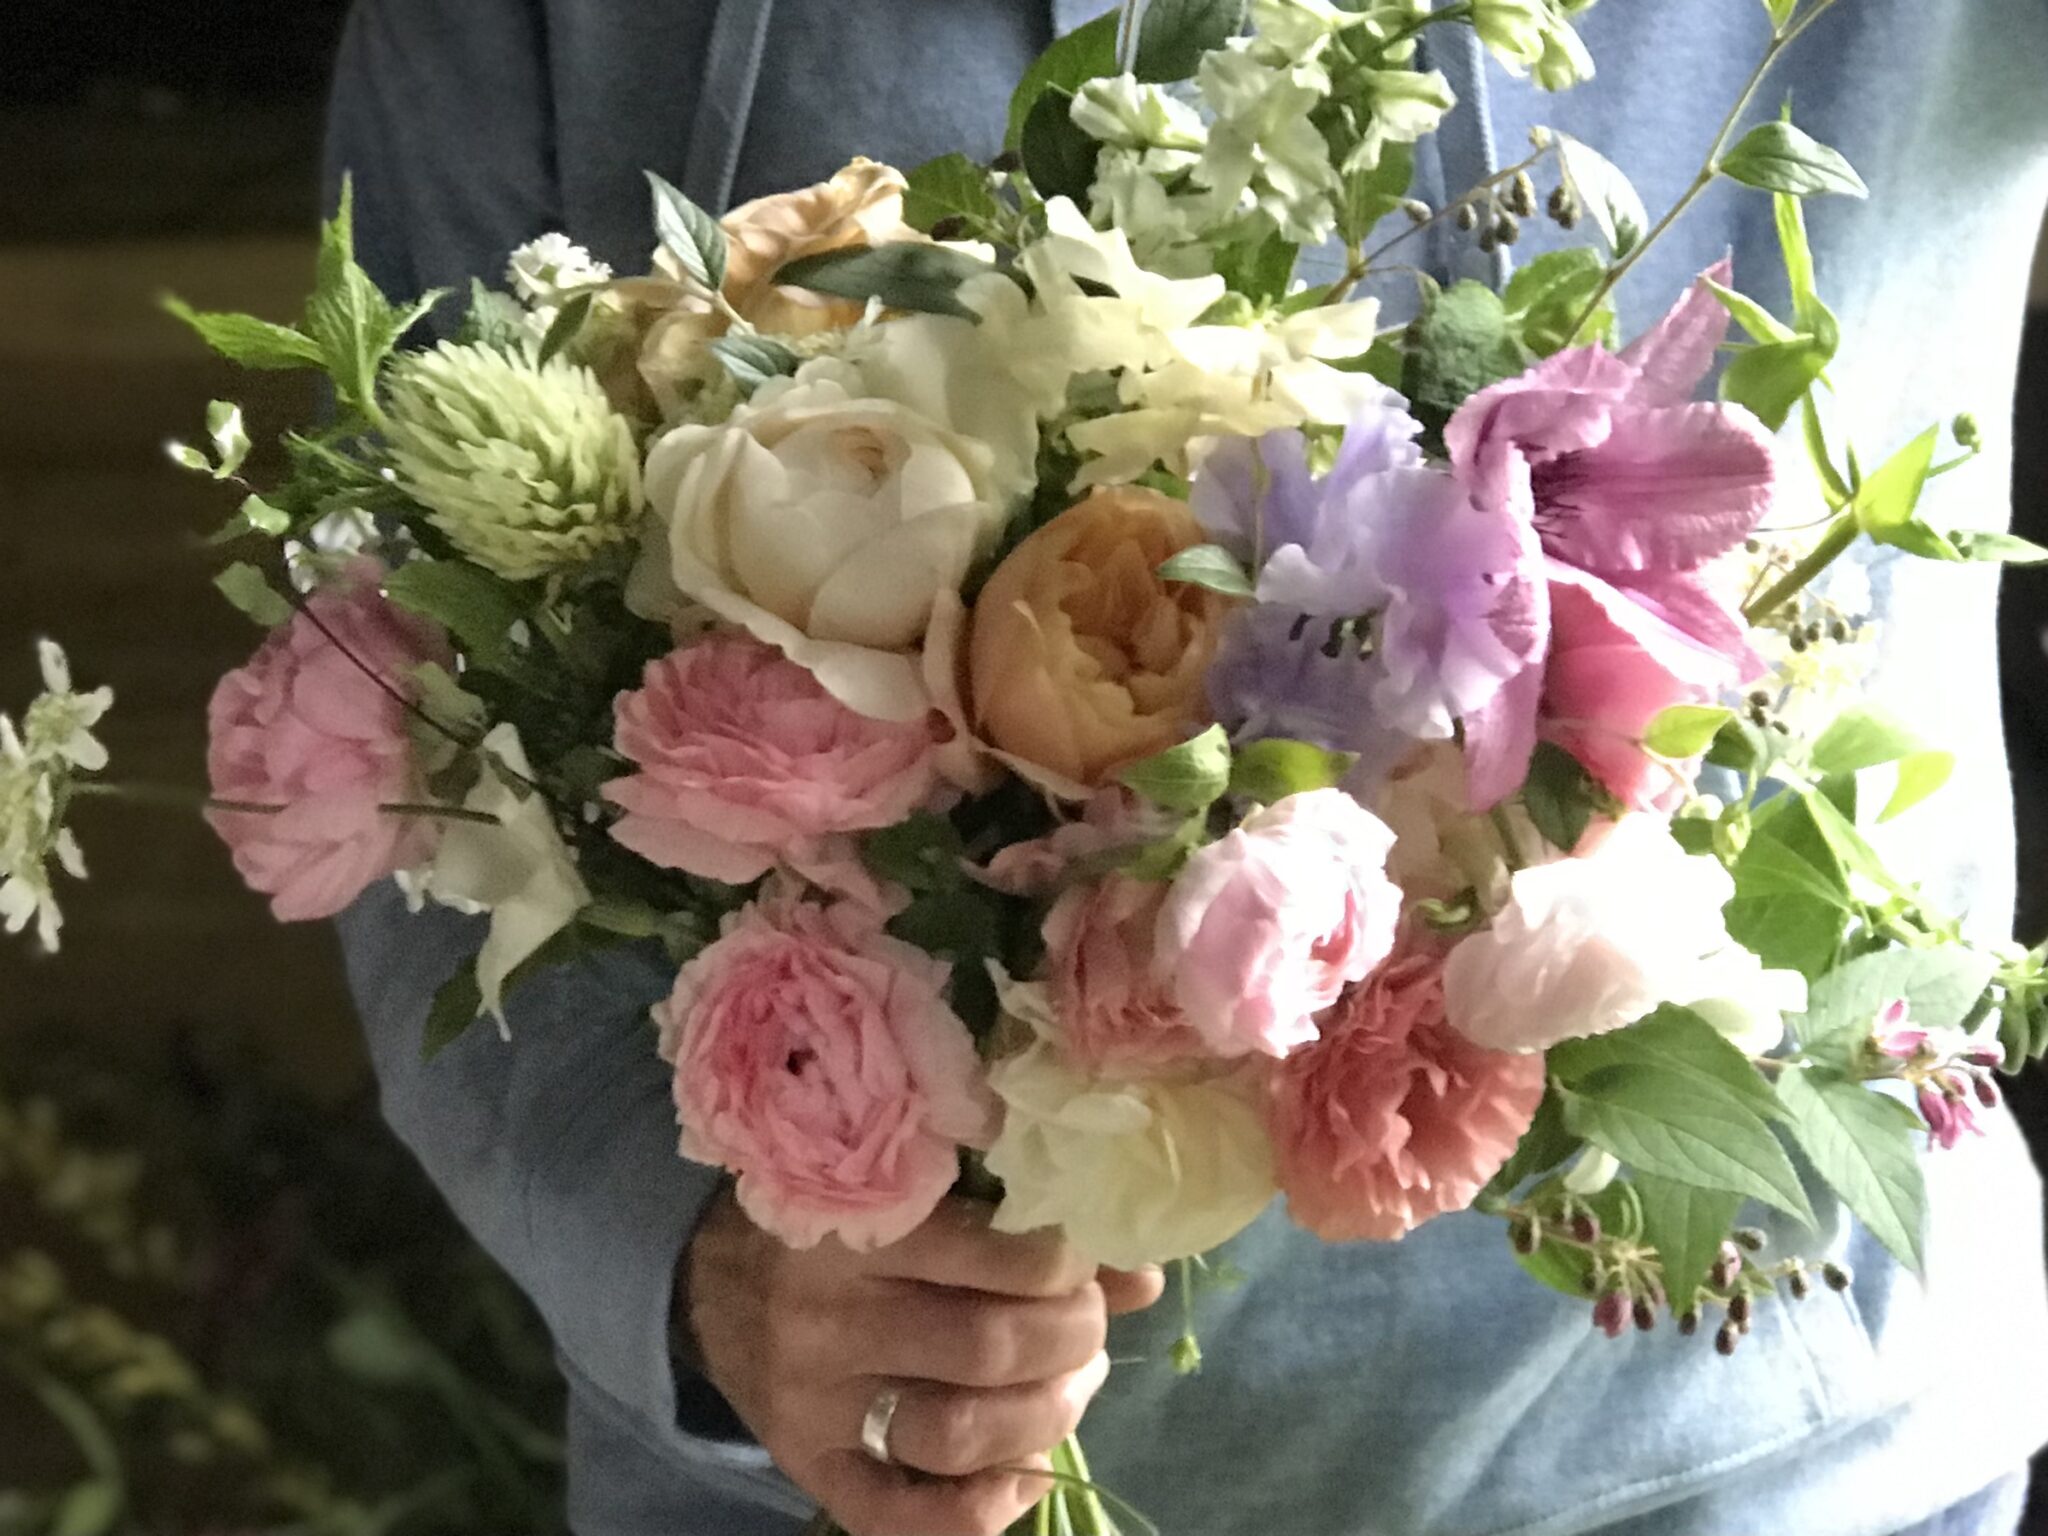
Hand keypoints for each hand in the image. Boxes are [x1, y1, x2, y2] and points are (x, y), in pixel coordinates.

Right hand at [682, 1190, 1163, 1535]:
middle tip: (1086, 1325)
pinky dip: (980, 1511)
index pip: (1005, 1256)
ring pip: (958, 1433)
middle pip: (992, 1348)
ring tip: (1068, 1386)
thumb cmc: (830, 1217)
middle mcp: (831, 1315)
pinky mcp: (806, 1463)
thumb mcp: (910, 1194)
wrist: (706, 1278)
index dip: (1073, 1264)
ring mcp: (817, 1401)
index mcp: (862, 1225)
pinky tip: (1021, 1478)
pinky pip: (896, 1518)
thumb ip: (1017, 1222)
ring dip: (1045, 1416)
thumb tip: (1139, 1274)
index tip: (1082, 1259)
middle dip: (1073, 1339)